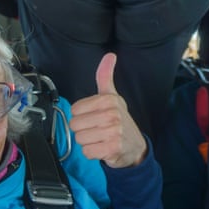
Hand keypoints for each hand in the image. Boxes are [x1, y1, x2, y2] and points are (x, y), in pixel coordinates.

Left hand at [69, 53, 146, 167]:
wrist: (134, 146)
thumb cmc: (119, 120)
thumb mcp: (112, 97)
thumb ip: (105, 76)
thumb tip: (110, 55)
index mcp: (108, 100)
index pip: (74, 110)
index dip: (81, 116)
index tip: (94, 117)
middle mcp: (112, 114)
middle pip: (75, 125)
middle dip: (83, 130)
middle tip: (97, 130)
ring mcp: (113, 131)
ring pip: (80, 139)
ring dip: (87, 142)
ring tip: (100, 138)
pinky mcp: (113, 148)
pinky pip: (87, 151)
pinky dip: (92, 153)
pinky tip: (102, 148)